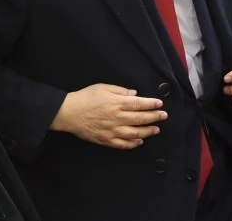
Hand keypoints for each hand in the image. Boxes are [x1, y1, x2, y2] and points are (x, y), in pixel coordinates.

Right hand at [50, 84, 166, 148]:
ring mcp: (111, 130)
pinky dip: (132, 144)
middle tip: (163, 116)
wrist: (68, 113)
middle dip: (154, 117)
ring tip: (156, 129)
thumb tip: (134, 94)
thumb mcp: (103, 87)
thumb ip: (120, 91)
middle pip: (140, 119)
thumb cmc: (85, 98)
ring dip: (147, 131)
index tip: (160, 104)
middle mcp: (116, 117)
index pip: (140, 104)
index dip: (152, 104)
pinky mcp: (105, 140)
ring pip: (134, 133)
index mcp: (116, 103)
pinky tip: (139, 141)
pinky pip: (122, 144)